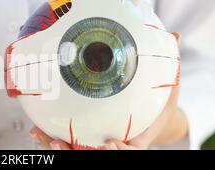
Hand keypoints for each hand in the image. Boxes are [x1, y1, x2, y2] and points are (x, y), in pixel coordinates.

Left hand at [29, 33, 187, 149]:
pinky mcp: (87, 139)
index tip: (110, 143)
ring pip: (80, 152)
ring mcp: (100, 143)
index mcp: (138, 138)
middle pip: (98, 154)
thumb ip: (169, 70)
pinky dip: (52, 140)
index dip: (121, 150)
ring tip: (45, 138)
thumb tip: (176, 39)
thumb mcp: (168, 87)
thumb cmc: (159, 104)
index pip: (130, 150)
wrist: (151, 118)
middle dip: (81, 152)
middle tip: (63, 144)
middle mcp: (117, 144)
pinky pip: (69, 143)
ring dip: (62, 148)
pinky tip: (38, 133)